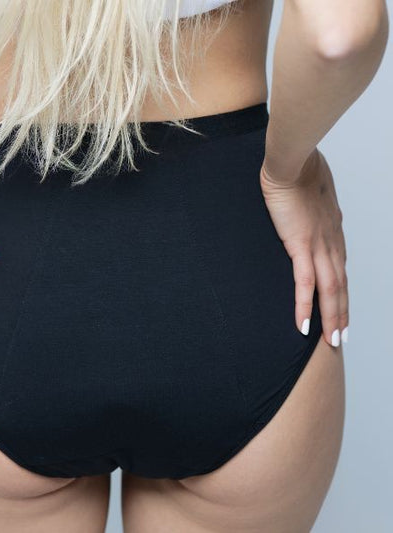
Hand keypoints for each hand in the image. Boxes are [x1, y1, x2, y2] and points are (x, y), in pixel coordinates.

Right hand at [259, 147, 347, 347]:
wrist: (293, 162)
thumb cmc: (300, 172)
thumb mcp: (311, 194)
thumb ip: (312, 210)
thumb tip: (305, 213)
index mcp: (333, 232)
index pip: (341, 270)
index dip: (343, 293)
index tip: (342, 311)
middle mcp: (332, 243)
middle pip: (341, 286)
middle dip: (342, 315)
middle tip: (341, 338)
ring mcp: (319, 245)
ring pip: (330, 290)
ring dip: (332, 318)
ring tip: (331, 341)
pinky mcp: (300, 245)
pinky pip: (304, 282)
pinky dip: (305, 306)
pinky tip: (304, 325)